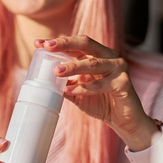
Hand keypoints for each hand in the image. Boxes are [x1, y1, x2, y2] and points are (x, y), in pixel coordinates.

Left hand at [35, 35, 157, 150]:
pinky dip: (85, 88)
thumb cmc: (101, 102)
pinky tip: (70, 91)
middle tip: (48, 47)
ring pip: (93, 63)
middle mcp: (109, 57)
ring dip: (73, 67)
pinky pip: (101, 84)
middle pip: (86, 44)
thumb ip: (64, 84)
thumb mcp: (78, 92)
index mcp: (97, 55)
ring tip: (56, 71)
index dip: (58, 42)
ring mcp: (118, 68)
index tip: (38, 43)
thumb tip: (43, 81)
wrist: (122, 120)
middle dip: (65, 44)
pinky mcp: (124, 83)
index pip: (76, 44)